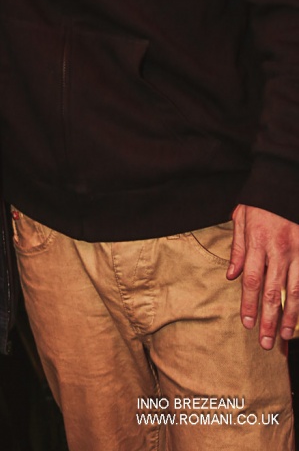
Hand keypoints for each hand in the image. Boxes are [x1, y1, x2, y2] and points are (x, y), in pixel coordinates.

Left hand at [227, 204, 298, 347]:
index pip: (251, 280)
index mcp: (258, 242)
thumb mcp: (242, 217)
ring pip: (295, 291)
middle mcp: (279, 250)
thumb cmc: (261, 200)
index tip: (247, 324)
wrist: (286, 181)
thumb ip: (237, 248)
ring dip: (291, 316)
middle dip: (269, 320)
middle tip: (266, 343)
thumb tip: (232, 276)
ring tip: (286, 336)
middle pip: (273, 292)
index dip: (248, 304)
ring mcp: (298, 252)